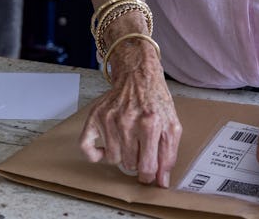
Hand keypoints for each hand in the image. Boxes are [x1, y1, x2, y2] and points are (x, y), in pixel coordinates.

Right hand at [78, 46, 181, 186]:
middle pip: (129, 164)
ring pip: (112, 159)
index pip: (147, 167)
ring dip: (121, 155)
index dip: (149, 175)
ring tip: (128, 140)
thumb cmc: (155, 102)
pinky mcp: (95, 117)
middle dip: (137, 160)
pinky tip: (105, 149)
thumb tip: (161, 182)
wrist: (139, 76)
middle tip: (141, 147)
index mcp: (151, 124)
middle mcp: (128, 121)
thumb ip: (169, 155)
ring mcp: (109, 119)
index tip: (148, 173)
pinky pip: (86, 148)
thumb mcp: (171, 125)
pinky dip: (94, 154)